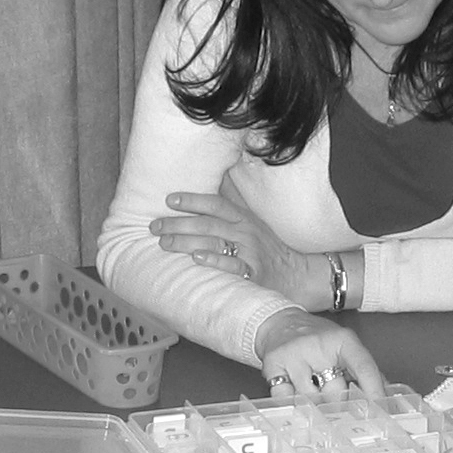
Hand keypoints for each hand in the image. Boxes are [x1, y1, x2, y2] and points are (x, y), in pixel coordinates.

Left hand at [151, 184, 345, 308]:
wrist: (297, 274)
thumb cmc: (268, 247)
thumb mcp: (253, 222)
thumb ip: (233, 205)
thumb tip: (216, 178)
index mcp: (244, 218)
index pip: (216, 204)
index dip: (193, 200)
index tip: (169, 199)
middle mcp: (246, 233)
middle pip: (208, 223)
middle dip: (178, 223)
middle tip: (154, 226)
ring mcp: (250, 253)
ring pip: (214, 242)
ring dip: (186, 241)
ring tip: (163, 242)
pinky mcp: (253, 274)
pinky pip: (232, 265)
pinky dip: (214, 261)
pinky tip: (196, 258)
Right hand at [256, 308, 385, 399]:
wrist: (281, 323)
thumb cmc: (318, 339)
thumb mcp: (345, 347)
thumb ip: (366, 371)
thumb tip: (388, 395)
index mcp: (343, 340)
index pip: (363, 366)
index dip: (374, 389)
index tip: (380, 408)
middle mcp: (319, 345)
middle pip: (336, 390)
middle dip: (337, 401)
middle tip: (337, 403)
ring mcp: (295, 355)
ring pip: (310, 398)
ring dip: (314, 402)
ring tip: (312, 391)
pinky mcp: (274, 365)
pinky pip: (285, 398)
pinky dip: (292, 403)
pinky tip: (294, 395)